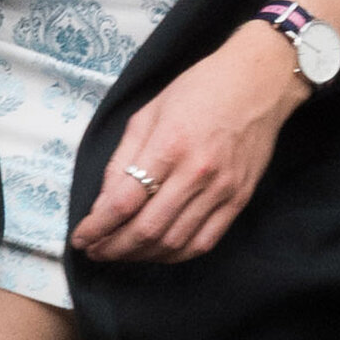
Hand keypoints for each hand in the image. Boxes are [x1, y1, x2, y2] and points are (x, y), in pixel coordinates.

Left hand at [71, 19, 306, 266]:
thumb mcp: (148, 114)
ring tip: (120, 253)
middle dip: (113, 248)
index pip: (124, 202)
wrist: (259, 83)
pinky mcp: (239, 199)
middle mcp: (196, 172)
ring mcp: (222, 190)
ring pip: (173, 242)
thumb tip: (103, 205)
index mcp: (169, 145)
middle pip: (147, 229)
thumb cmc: (199, 90)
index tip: (80, 238)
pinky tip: (156, 252)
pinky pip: (204, 242)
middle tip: (95, 251)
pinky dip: (175, 255)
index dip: (97, 227)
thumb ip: (123, 160)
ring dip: (140, 255)